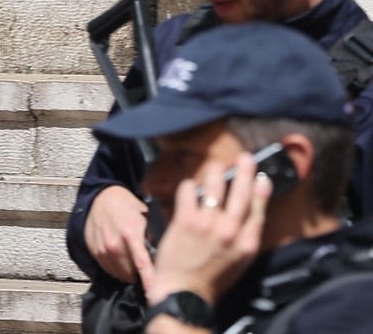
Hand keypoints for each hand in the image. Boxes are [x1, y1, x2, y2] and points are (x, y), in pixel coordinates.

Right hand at [85, 185, 155, 287]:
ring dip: (129, 275)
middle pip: (131, 273)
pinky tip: (123, 263)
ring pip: (119, 274)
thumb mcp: (146, 217)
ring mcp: (102, 248)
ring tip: (135, 268)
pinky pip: (108, 269)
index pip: (142, 264)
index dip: (149, 280)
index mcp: (130, 233)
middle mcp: (114, 243)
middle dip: (141, 276)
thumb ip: (153, 238)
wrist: (101, 196)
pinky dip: (117, 270)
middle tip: (148, 272)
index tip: (156, 292)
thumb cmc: (127, 205)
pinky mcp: (94, 250)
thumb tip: (162, 258)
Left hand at [147, 153, 270, 310]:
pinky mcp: (186, 219)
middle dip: (244, 172)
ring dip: (216, 172)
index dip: (261, 191)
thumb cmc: (213, 278)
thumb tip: (247, 215)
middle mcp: (231, 230)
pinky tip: (190, 188)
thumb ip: (245, 238)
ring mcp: (208, 223)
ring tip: (216, 166)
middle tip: (245, 157)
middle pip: (241, 193)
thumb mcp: (240, 261)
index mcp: (248, 243)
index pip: (258, 210)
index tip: (262, 178)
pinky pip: (189, 191)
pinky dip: (190, 186)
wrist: (186, 291)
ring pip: (215, 186)